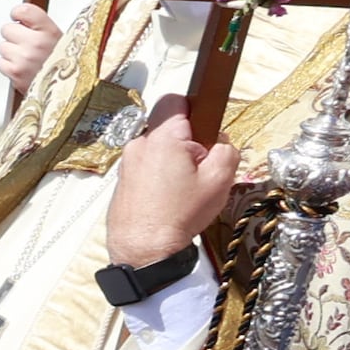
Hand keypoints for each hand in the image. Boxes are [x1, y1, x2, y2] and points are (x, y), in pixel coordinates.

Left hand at [0, 1, 59, 86]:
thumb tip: (20, 17)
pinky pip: (1, 63)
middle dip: (14, 36)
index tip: (19, 19)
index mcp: (50, 31)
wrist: (67, 92)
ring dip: (12, 53)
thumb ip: (41, 26)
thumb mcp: (63, 39)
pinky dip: (9, 67)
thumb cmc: (65, 65)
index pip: (23, 10)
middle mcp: (36, 43)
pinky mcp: (15, 73)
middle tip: (27, 45)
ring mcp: (24, 58)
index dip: (18, 14)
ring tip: (28, 60)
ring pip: (3, 46)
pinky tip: (23, 69)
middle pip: (7, 29)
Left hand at [103, 97, 245, 269]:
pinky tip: (169, 196)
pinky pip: (146, 165)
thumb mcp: (219, 180)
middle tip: (198, 166)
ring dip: (172, 159)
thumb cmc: (179, 216)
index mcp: (162, 137)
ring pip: (157, 146)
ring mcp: (127, 161)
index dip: (196, 110)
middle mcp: (139, 143)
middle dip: (187, 139)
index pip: (177, 100)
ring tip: (183, 186)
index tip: (205, 131)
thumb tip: (220, 142)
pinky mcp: (123, 178)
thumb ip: (226, 150)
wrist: (144, 250)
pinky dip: (159, 174)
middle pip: (167, 125)